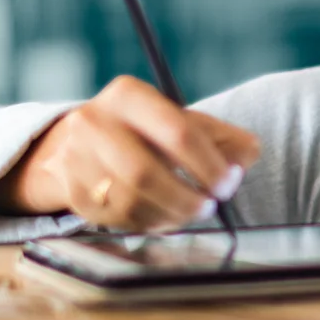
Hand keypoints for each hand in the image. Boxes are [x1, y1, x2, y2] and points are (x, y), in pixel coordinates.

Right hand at [0, 75, 259, 230]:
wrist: (73, 146)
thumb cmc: (143, 136)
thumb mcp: (181, 123)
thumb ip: (223, 138)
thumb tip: (248, 154)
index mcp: (128, 95)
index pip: (177, 131)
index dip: (209, 164)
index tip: (228, 184)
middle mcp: (94, 121)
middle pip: (146, 172)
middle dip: (186, 197)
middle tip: (208, 207)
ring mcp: (76, 157)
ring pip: (130, 200)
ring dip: (169, 214)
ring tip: (188, 213)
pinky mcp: (71, 189)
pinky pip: (116, 218)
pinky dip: (147, 223)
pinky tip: (162, 217)